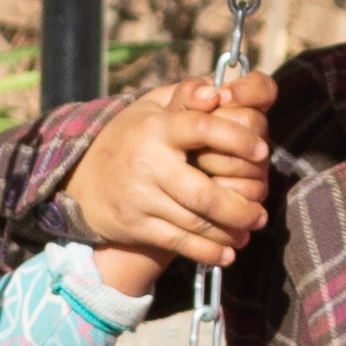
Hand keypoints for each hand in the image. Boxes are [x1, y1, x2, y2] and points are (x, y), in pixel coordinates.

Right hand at [68, 72, 275, 264]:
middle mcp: (148, 163)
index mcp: (157, 128)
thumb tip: (217, 92)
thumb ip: (187, 95)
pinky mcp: (136, 226)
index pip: (202, 128)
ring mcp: (141, 198)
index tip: (262, 151)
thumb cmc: (133, 136)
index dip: (237, 139)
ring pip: (194, 223)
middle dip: (239, 208)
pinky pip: (178, 243)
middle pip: (202, 193)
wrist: (83, 179)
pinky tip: (228, 253)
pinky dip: (206, 252)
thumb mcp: (153, 107)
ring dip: (229, 232)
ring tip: (250, 229)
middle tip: (262, 214)